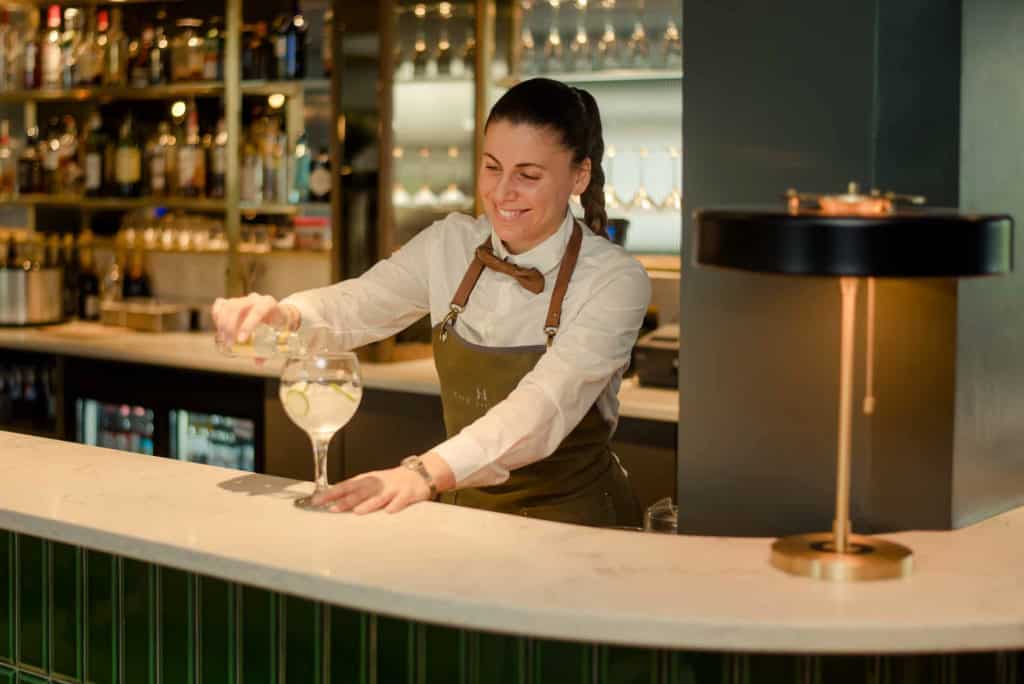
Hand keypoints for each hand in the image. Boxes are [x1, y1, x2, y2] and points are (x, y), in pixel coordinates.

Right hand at [211, 293, 298, 344]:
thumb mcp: (278, 335)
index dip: (247, 325)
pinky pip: (221, 304)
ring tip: (224, 339)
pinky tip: (219, 328)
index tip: (241, 340)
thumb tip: (258, 363)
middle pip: (237, 307)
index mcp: (268, 304)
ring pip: (227, 306)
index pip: (257, 312)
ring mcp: (243, 299)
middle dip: (230, 326)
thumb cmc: (278, 324)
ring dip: (222, 324)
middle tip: (229, 343)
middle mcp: (255, 299)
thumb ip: (268, 349)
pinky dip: (216, 315)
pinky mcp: (234, 301)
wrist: (279, 313)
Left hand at [311, 466, 430, 513]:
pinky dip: (395, 505)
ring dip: (368, 504)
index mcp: (369, 479)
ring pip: (379, 496)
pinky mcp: (408, 493)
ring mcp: (394, 488)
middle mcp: (379, 483)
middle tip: (332, 508)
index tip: (318, 500)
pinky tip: (389, 511)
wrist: (420, 472)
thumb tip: (333, 501)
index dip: (332, 493)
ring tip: (357, 512)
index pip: (347, 485)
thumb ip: (356, 491)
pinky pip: (401, 500)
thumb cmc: (392, 481)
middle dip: (346, 500)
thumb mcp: (373, 482)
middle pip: (360, 491)